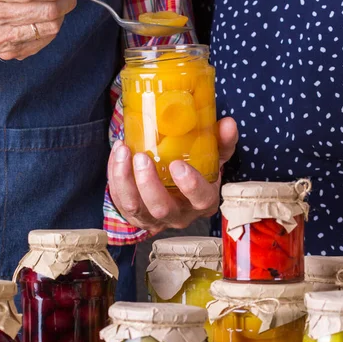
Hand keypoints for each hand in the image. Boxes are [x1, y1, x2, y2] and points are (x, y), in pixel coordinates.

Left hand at [108, 117, 238, 233]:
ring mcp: (153, 218)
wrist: (172, 190)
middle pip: (162, 208)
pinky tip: (117, 154)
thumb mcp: (211, 159)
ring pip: (134, 206)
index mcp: (202, 201)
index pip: (201, 199)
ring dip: (124, 179)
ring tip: (123, 151)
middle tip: (142, 157)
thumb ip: (221, 142)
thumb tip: (228, 123)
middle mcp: (178, 214)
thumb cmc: (193, 172)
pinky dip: (114, 176)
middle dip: (149, 183)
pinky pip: (119, 199)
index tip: (177, 164)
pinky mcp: (132, 215)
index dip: (190, 185)